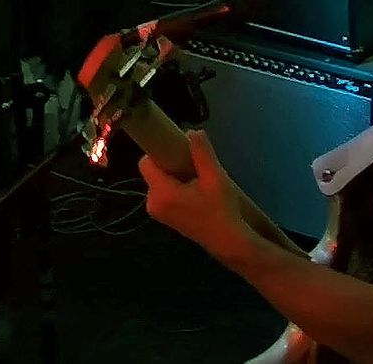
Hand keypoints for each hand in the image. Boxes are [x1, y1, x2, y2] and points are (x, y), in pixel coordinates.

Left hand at [140, 130, 251, 260]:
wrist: (227, 240)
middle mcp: (152, 203)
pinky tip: (195, 192)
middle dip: (170, 165)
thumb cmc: (220, 208)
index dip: (159, 152)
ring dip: (174, 177)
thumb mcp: (215, 177)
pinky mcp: (164, 218)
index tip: (178, 149)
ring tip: (197, 180)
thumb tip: (192, 132)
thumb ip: (202, 152)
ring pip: (159, 182)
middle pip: (153, 172)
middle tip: (194, 167)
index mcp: (161, 192)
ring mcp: (157, 213)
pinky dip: (175, 188)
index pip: (145, 163)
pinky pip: (163, 194)